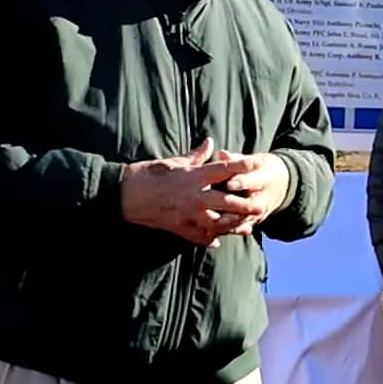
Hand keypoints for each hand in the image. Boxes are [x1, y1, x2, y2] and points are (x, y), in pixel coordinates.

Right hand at [119, 139, 257, 246]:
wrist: (122, 194)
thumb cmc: (148, 174)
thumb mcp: (174, 162)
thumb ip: (196, 156)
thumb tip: (210, 143)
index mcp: (193, 176)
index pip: (223, 170)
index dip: (241, 167)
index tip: (256, 165)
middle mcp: (193, 196)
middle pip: (226, 202)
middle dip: (244, 205)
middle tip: (260, 205)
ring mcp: (186, 214)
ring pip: (215, 223)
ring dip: (231, 225)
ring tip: (244, 226)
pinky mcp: (177, 227)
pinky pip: (197, 236)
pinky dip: (208, 239)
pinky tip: (218, 241)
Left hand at [213, 150, 292, 233]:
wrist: (282, 184)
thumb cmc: (262, 167)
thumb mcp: (255, 160)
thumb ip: (237, 159)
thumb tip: (222, 153)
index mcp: (266, 178)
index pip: (253, 181)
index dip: (241, 182)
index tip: (228, 183)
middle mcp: (265, 197)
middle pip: (249, 204)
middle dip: (233, 205)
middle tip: (215, 205)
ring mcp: (260, 211)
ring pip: (245, 219)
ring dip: (229, 220)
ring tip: (211, 219)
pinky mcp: (254, 220)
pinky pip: (242, 228)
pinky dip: (229, 229)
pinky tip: (213, 230)